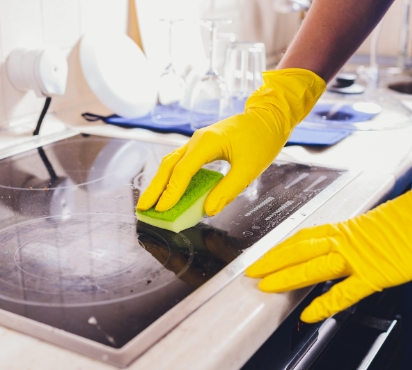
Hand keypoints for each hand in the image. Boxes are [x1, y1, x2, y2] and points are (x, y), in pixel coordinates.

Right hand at [136, 69, 325, 215]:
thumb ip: (227, 190)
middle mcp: (197, 140)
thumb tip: (209, 210)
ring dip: (160, 183)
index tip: (161, 209)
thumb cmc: (261, 139)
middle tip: (142, 207)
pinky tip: (169, 190)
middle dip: (154, 188)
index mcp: (207, 143)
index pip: (182, 171)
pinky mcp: (202, 146)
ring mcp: (197, 142)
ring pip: (171, 163)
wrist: (269, 117)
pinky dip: (172, 177)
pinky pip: (181, 162)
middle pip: (168, 166)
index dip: (170, 192)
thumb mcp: (249, 169)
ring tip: (150, 202)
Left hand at [246, 121, 411, 322]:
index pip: (304, 238)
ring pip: (314, 267)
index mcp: (347, 228)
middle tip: (250, 271)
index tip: (263, 255)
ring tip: (265, 286)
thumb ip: (358, 239)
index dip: (280, 248)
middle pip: (299, 250)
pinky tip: (310, 314)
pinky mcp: (377, 274)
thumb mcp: (378, 226)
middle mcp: (347, 241)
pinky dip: (326, 303)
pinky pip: (346, 291)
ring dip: (287, 276)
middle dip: (272, 261)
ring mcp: (360, 257)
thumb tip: (345, 250)